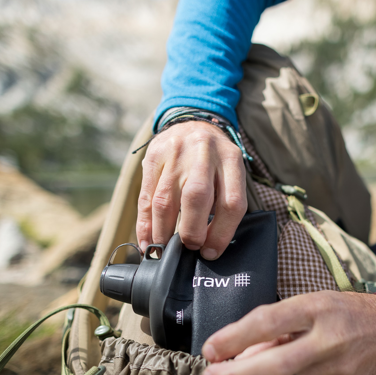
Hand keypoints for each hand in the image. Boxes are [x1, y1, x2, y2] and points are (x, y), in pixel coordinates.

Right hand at [136, 120, 246, 259]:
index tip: (211, 252)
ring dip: (163, 231)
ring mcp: (176, 153)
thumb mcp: (230, 172)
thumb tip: (210, 247)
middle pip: (197, 197)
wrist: (194, 122)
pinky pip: (146, 196)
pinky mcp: (153, 157)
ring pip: (166, 199)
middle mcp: (204, 153)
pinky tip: (146, 240)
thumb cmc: (216, 160)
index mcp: (231, 160)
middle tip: (189, 247)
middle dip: (191, 231)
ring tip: (163, 250)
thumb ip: (225, 202)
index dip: (221, 233)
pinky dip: (144, 223)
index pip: (231, 202)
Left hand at [201, 291, 375, 374]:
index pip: (268, 322)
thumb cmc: (346, 311)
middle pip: (273, 365)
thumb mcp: (311, 303)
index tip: (210, 348)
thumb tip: (240, 350)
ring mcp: (335, 370)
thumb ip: (276, 324)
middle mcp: (327, 341)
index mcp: (317, 309)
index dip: (234, 338)